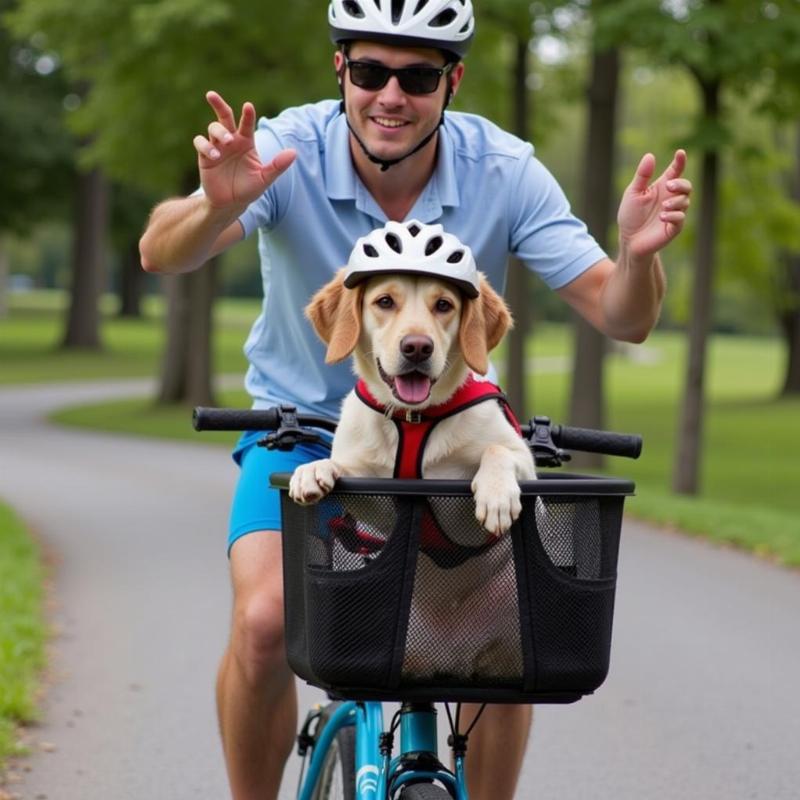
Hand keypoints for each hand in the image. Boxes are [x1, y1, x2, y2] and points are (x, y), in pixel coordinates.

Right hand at [193, 91, 295, 210]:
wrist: (231, 203)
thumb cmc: (249, 189)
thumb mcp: (264, 179)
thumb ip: (278, 166)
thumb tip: (294, 152)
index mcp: (246, 142)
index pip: (246, 123)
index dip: (247, 114)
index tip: (248, 106)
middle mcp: (231, 141)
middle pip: (224, 117)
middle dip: (218, 104)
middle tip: (212, 95)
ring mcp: (217, 147)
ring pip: (213, 128)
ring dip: (218, 132)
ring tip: (226, 142)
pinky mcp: (205, 156)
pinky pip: (200, 143)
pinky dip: (206, 146)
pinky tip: (215, 155)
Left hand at [617, 149, 691, 261]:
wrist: (628, 240)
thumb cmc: (631, 216)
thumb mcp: (633, 193)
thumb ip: (642, 176)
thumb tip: (650, 155)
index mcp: (662, 187)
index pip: (675, 171)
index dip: (680, 161)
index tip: (680, 153)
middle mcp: (670, 198)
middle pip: (686, 186)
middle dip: (680, 184)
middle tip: (669, 185)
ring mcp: (674, 213)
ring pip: (685, 201)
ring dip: (675, 201)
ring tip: (663, 206)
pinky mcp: (673, 228)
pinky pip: (680, 219)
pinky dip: (674, 216)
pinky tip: (663, 216)